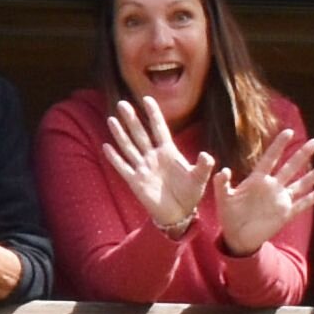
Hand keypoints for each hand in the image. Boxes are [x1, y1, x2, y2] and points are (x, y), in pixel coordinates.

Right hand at [99, 92, 213, 235]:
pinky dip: (114, 157)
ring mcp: (143, 168)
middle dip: (132, 119)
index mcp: (169, 152)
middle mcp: (153, 157)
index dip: (154, 114)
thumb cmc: (190, 194)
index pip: (159, 129)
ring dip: (120, 134)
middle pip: (140, 134)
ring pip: (129, 147)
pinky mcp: (135, 181)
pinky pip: (123, 167)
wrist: (179, 214)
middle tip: (123, 103)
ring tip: (112, 119)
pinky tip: (106, 146)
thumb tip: (207, 155)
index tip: (147, 99)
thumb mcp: (199, 179)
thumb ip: (203, 166)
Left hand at [216, 123, 313, 255]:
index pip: (270, 159)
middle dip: (303, 154)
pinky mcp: (286, 214)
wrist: (237, 237)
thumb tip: (222, 171)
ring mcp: (281, 200)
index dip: (278, 146)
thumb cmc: (229, 215)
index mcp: (257, 181)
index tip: (289, 132)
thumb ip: (222, 185)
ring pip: (301, 184)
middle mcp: (272, 187)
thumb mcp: (223, 199)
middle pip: (290, 167)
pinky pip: (303, 203)